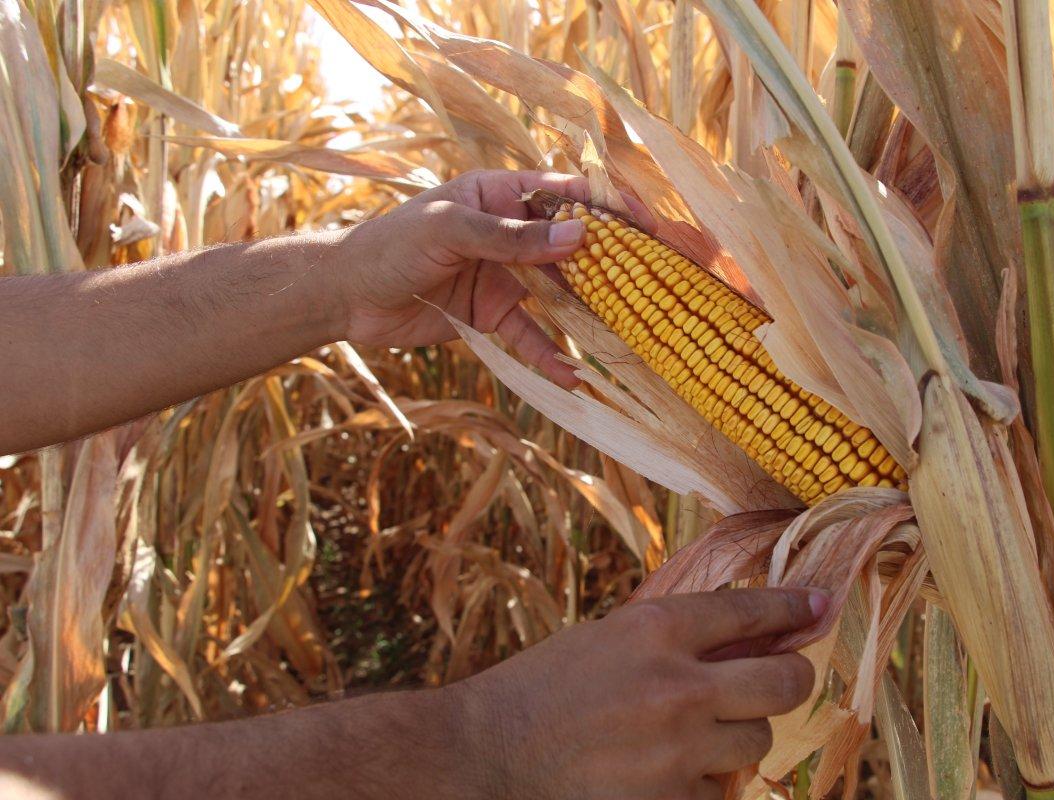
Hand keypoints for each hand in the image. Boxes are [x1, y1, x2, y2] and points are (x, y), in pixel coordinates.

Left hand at [334, 170, 654, 387]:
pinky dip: (550, 355)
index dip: (610, 207)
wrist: (345, 296)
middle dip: (613, 266)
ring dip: (590, 316)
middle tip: (656, 286)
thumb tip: (581, 237)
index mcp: (502, 194)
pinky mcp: (493, 316)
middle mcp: (512, 233)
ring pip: (560, 296)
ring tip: (628, 338)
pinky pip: (530, 336)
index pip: (567, 194)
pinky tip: (573, 377)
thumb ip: (513, 237)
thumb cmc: (391, 244)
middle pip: (574, 248)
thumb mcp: (450, 230)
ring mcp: (506, 277)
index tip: (649, 225)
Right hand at [448, 588, 825, 799]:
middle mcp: (679, 685)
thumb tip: (746, 642)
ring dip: (736, 739)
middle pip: (783, 683)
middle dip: (791, 679)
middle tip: (783, 681)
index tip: (819, 606)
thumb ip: (674, 638)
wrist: (484, 755)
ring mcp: (679, 750)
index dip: (794, 608)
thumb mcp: (606, 639)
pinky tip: (661, 775)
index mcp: (656, 629)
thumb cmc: (539, 690)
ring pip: (757, 744)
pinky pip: (718, 793)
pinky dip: (701, 784)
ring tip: (688, 739)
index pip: (752, 612)